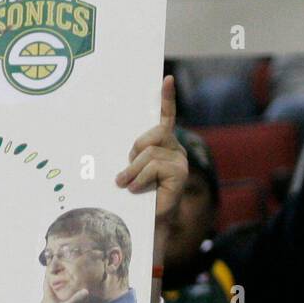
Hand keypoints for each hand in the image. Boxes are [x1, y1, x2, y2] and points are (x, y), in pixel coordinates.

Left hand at [115, 74, 186, 266]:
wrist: (147, 223)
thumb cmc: (136, 196)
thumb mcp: (130, 170)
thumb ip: (131, 156)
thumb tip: (123, 151)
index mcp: (163, 144)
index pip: (166, 117)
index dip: (167, 98)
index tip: (166, 79)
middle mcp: (175, 148)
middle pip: (150, 135)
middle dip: (134, 154)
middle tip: (125, 175)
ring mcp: (180, 160)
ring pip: (147, 154)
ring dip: (132, 172)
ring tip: (128, 186)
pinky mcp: (180, 172)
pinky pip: (152, 167)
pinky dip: (140, 180)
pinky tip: (139, 191)